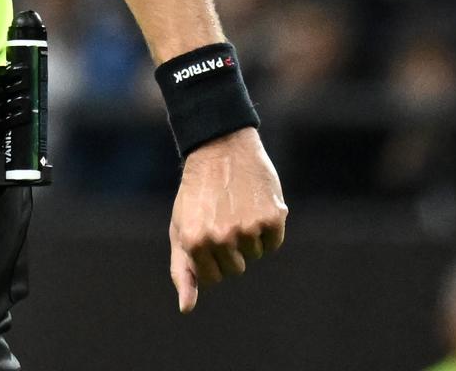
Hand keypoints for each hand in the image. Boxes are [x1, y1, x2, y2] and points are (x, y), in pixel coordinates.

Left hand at [168, 127, 287, 313]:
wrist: (220, 147)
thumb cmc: (197, 192)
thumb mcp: (181, 227)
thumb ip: (182, 270)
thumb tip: (186, 308)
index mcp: (194, 242)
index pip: (212, 278)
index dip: (212, 259)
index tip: (208, 234)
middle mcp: (220, 238)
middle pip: (235, 269)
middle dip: (230, 249)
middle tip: (221, 216)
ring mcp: (246, 229)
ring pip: (255, 255)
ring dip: (248, 236)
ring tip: (236, 206)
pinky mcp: (271, 218)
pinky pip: (273, 242)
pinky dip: (268, 228)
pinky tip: (254, 203)